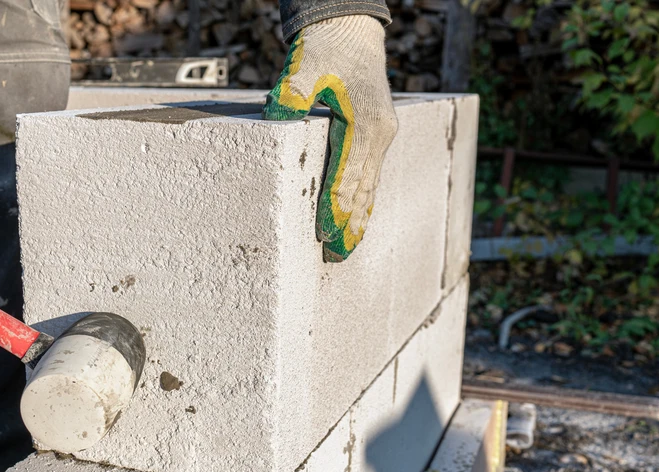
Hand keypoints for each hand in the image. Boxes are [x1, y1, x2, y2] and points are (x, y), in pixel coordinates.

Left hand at [264, 14, 396, 261]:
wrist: (352, 28)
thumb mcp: (303, 67)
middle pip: (362, 190)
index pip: (346, 178)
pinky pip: (371, 174)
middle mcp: (379, 134)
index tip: (326, 236)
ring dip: (359, 217)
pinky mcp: (378, 133)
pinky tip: (358, 217)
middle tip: (336, 256)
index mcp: (363, 124)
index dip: (334, 209)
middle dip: (348, 224)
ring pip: (370, 186)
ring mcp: (382, 134)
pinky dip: (364, 198)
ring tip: (347, 247)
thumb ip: (290, 95)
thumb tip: (276, 120)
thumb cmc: (327, 47)